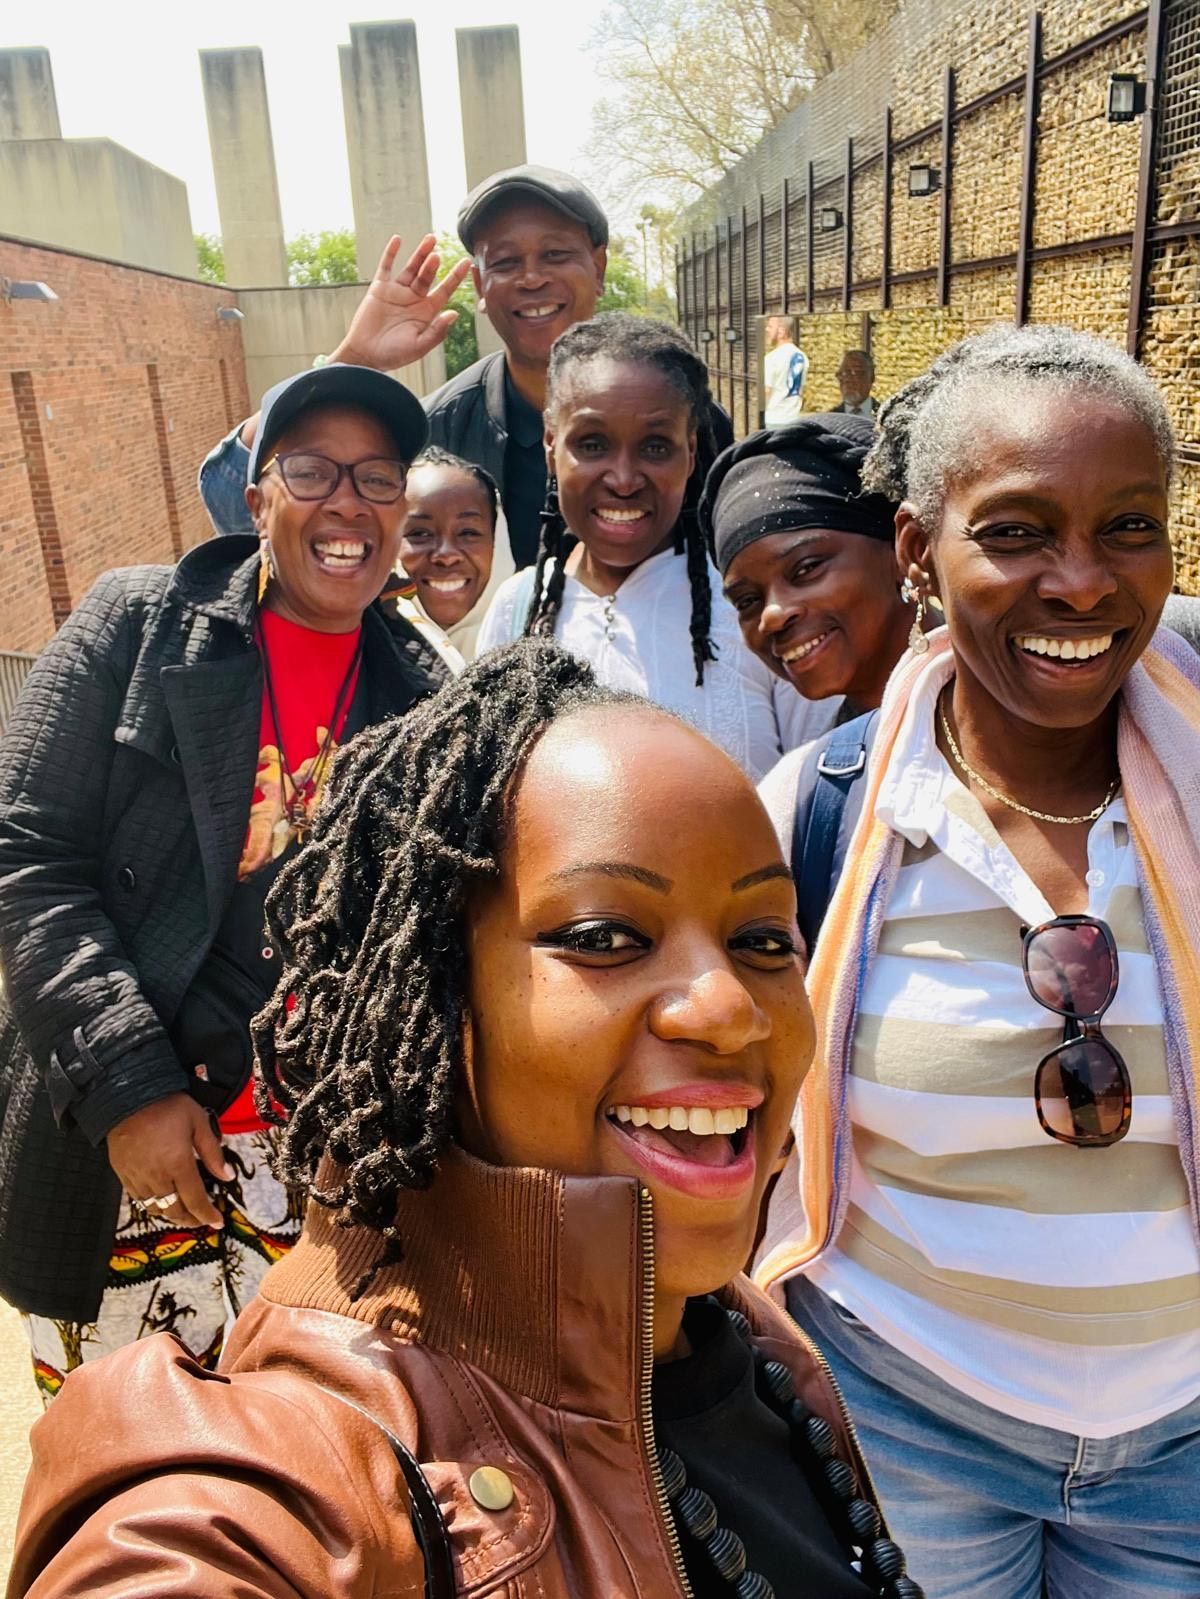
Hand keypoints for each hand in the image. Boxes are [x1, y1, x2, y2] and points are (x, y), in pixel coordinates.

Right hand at [107, 1093, 233, 1229]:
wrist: (127, 1097)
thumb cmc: (167, 1106)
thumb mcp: (198, 1121)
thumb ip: (213, 1152)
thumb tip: (227, 1176)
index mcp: (178, 1164)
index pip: (195, 1200)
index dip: (207, 1215)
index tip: (218, 1222)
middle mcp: (157, 1177)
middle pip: (175, 1210)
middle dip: (191, 1220)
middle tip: (202, 1219)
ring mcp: (137, 1178)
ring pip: (156, 1209)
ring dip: (172, 1215)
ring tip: (184, 1213)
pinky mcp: (123, 1175)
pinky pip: (139, 1200)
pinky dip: (153, 1206)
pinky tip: (161, 1201)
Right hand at [332, 235, 471, 372]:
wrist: (366, 355)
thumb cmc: (394, 355)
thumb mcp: (420, 346)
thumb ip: (437, 331)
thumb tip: (454, 313)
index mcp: (426, 312)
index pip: (445, 290)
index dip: (455, 276)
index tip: (466, 262)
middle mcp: (414, 299)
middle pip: (427, 275)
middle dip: (433, 263)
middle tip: (439, 253)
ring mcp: (397, 291)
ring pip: (411, 267)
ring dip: (420, 253)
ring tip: (430, 239)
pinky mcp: (379, 288)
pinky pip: (386, 266)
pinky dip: (391, 253)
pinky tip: (398, 240)